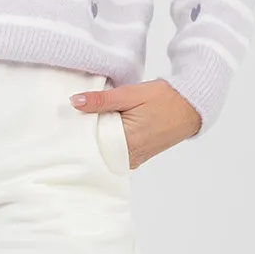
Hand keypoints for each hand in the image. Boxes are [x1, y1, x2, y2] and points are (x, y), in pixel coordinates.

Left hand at [69, 76, 201, 165]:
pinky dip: (107, 142)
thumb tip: (74, 102)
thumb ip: (101, 100)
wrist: (191, 105)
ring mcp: (134, 159)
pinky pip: (115, 153)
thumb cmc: (163, 98)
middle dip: (83, 138)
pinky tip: (101, 130)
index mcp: (125, 143)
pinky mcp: (138, 156)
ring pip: (105, 153)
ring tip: (82, 125)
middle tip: (67, 123)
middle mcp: (129, 157)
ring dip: (96, 140)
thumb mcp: (130, 94)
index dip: (76, 134)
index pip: (89, 144)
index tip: (63, 124)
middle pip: (96, 150)